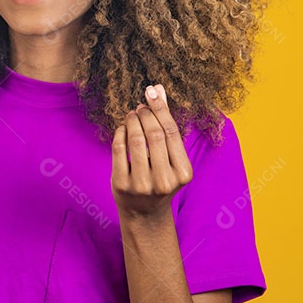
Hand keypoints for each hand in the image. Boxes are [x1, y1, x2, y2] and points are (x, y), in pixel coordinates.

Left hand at [111, 84, 193, 221]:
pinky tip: (123, 128)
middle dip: (145, 114)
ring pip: (136, 140)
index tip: (152, 92)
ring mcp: (142, 184)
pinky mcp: (121, 185)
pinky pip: (119, 149)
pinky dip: (120, 133)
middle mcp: (164, 181)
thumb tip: (159, 90)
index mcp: (183, 173)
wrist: (144, 212)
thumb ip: (166, 125)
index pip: (171, 132)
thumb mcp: (170, 157)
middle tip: (140, 106)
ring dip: (132, 121)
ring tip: (132, 114)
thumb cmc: (160, 177)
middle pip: (154, 134)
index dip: (160, 109)